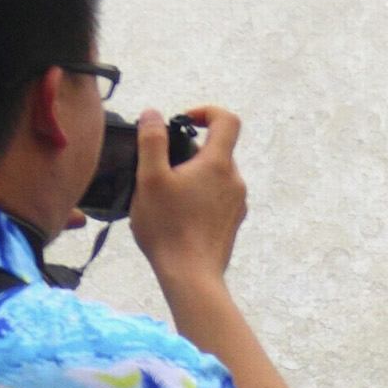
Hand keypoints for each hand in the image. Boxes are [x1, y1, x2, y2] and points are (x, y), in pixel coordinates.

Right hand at [131, 106, 247, 288]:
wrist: (191, 275)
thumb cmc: (168, 228)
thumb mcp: (150, 178)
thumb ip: (152, 141)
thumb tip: (153, 115)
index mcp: (219, 164)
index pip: (227, 120)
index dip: (206, 111)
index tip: (183, 120)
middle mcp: (235, 181)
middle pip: (217, 150)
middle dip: (189, 150)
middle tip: (161, 167)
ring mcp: (238, 204)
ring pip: (216, 175)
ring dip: (193, 175)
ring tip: (166, 194)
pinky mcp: (233, 222)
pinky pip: (217, 197)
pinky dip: (199, 195)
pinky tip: (177, 213)